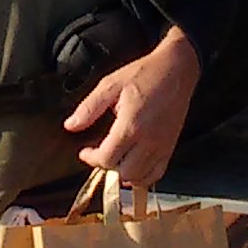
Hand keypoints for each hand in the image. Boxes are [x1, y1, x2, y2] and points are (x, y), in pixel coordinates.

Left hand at [65, 28, 200, 187]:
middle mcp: (148, 141)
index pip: (107, 158)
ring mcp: (162, 146)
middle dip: (106, 166)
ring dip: (124, 174)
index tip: (85, 151)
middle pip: (123, 173)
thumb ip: (89, 107)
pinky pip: (157, 174)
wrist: (176, 69)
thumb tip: (71, 125)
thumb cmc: (145, 74)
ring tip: (116, 159)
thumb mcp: (111, 85)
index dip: (91, 158)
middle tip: (100, 153)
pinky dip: (143, 177)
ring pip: (140, 178)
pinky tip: (133, 167)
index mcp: (131, 125)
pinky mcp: (170, 147)